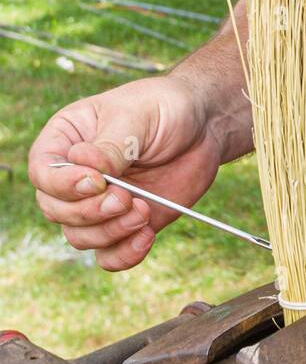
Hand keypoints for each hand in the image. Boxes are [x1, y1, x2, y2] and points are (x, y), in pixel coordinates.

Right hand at [28, 75, 223, 270]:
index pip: (42, 171)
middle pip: (56, 210)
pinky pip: (108, 255)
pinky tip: (147, 236)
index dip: (62, 184)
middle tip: (126, 198)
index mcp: (67, 139)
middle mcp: (76, 175)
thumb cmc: (166, 108)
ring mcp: (99, 202)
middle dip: (89, 212)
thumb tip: (83, 166)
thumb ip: (110, 146)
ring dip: (110, 231)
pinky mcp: (124, 223)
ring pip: (80, 236)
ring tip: (144, 210)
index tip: (97, 182)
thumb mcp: (138, 116)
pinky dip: (124, 254)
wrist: (205, 126)